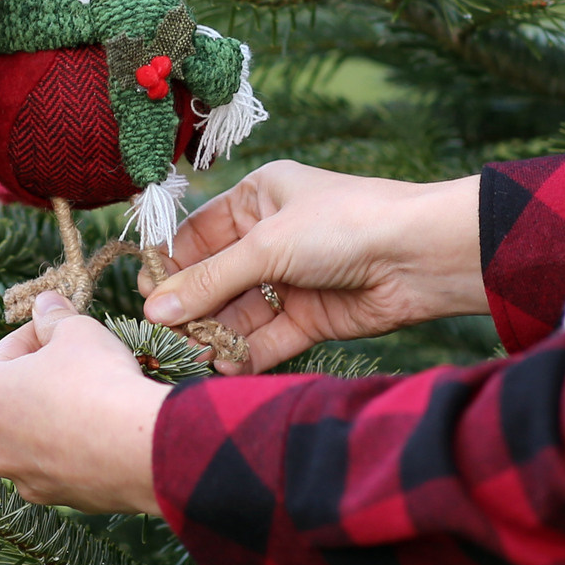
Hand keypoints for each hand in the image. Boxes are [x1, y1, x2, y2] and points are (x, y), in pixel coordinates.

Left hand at [0, 292, 164, 512]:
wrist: (141, 448)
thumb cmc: (98, 380)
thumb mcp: (77, 330)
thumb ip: (54, 315)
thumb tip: (45, 303)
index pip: (5, 353)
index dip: (35, 333)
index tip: (60, 325)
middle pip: (18, 398)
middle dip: (45, 378)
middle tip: (79, 361)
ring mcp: (24, 477)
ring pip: (38, 436)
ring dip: (59, 415)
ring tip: (96, 397)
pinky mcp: (59, 499)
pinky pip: (64, 464)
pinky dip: (78, 448)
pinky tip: (105, 431)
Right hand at [141, 162, 486, 372]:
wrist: (421, 256)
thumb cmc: (344, 224)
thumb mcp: (266, 245)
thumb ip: (208, 281)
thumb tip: (152, 310)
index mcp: (258, 198)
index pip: (196, 234)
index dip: (169, 266)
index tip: (144, 298)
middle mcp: (271, 237)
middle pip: (215, 278)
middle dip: (191, 308)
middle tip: (165, 336)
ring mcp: (292, 279)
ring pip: (239, 313)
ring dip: (217, 335)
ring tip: (194, 357)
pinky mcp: (312, 317)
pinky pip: (268, 338)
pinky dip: (247, 353)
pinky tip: (227, 366)